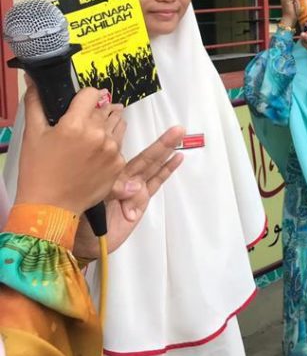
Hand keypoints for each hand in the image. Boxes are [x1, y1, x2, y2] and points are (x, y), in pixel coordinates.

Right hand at [15, 83, 125, 214]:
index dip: (84, 96)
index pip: (92, 93)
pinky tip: (96, 152)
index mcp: (76, 124)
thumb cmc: (38, 171)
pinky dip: (111, 144)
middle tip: (81, 122)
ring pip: (117, 123)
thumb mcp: (33, 134)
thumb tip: (34, 81)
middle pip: (104, 109)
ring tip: (93, 134)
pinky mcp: (119, 164)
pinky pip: (119, 144)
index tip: (79, 103)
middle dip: (94, 111)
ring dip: (107, 124)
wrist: (50, 206)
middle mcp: (98, 135)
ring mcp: (112, 150)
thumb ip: (36, 103)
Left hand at [74, 127, 184, 259]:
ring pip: (153, 166)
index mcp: (107, 172)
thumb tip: (137, 187)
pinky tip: (177, 158)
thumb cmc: (77, 217)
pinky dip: (167, 171)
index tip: (130, 114)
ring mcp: (135, 188)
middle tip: (177, 127)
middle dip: (161, 142)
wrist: (83, 241)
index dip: (125, 132)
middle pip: (146, 156)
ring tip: (180, 135)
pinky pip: (156, 182)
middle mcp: (124, 177)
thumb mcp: (90, 199)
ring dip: (166, 151)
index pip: (120, 148)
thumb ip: (115, 191)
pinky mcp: (142, 199)